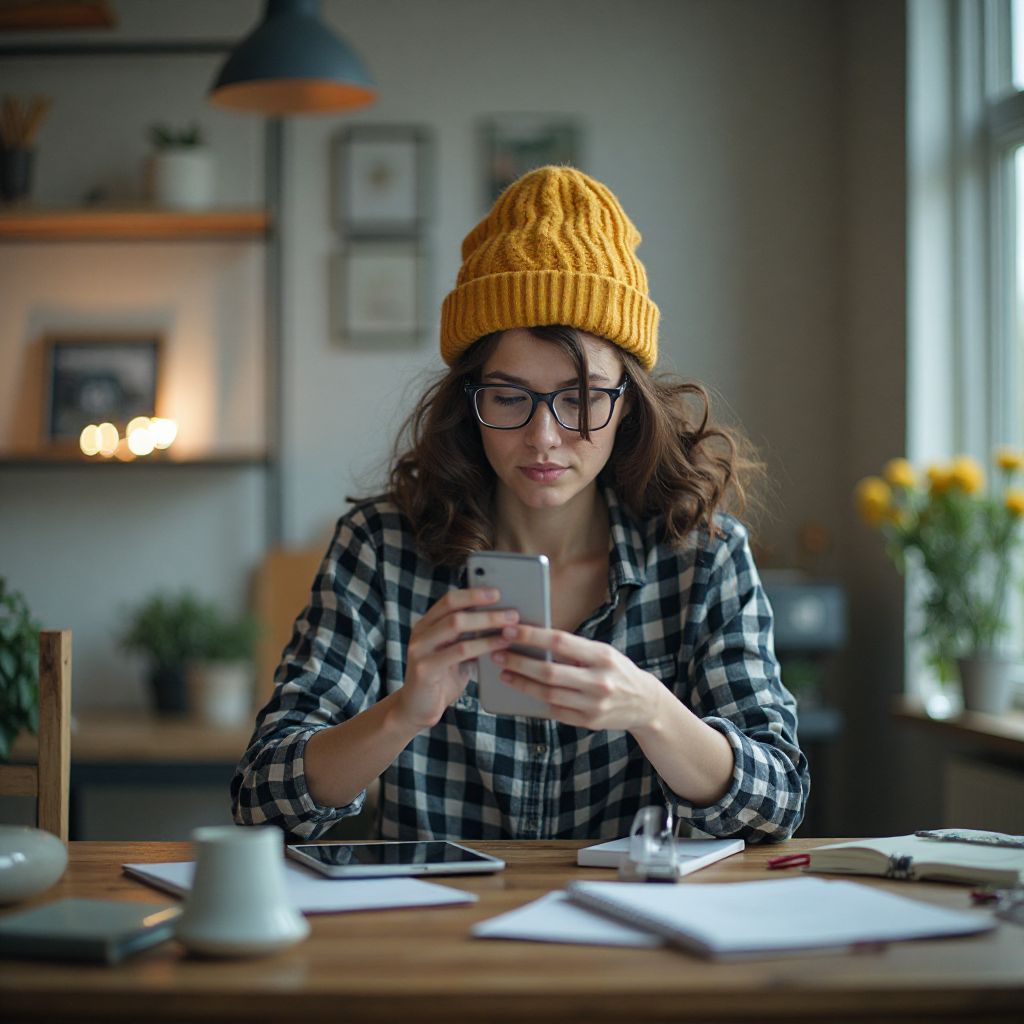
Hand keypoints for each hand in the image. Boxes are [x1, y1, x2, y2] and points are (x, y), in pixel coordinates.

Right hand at [396, 587, 518, 729]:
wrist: (417, 710)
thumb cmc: (442, 680)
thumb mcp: (456, 653)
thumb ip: (469, 637)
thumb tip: (502, 621)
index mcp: (427, 624)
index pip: (450, 599)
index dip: (474, 593)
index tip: (498, 591)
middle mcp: (420, 632)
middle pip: (453, 608)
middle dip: (485, 607)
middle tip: (512, 611)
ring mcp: (419, 649)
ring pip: (456, 625)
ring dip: (488, 623)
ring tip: (511, 626)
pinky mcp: (424, 668)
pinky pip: (459, 651)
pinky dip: (482, 645)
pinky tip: (499, 645)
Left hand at [491, 626, 663, 731]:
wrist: (645, 704)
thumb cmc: (617, 671)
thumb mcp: (603, 653)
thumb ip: (574, 649)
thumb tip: (535, 639)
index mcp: (602, 656)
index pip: (560, 642)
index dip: (532, 636)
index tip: (510, 630)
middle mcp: (599, 681)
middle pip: (549, 671)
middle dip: (518, 661)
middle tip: (497, 653)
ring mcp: (593, 704)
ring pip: (547, 693)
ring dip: (521, 682)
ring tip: (504, 673)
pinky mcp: (588, 722)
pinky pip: (554, 710)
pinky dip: (536, 700)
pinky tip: (522, 689)